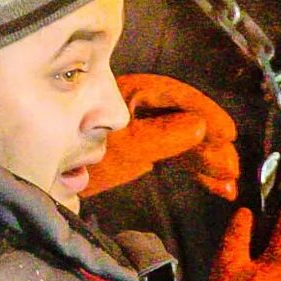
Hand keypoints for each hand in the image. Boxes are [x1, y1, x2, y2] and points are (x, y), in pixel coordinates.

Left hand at [79, 73, 240, 200]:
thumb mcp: (121, 146)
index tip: (228, 133)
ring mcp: (144, 129)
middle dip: (211, 146)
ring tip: (230, 186)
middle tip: (232, 169)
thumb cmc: (78, 156)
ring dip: (209, 163)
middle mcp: (142, 108)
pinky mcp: (144, 151)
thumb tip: (199, 127)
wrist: (49, 182)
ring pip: (186, 142)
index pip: (176, 98)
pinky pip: (178, 157)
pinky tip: (217, 186)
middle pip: (186, 121)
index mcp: (133, 94)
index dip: (206, 113)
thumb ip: (158, 137)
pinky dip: (197, 172)